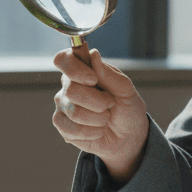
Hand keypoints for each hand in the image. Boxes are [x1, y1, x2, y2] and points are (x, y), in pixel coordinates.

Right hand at [51, 47, 149, 182]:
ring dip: (98, 118)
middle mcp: (68, 85)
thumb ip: (108, 73)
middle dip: (98, 101)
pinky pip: (70, 129)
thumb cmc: (127, 108)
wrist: (128, 137)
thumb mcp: (126, 90)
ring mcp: (63, 106)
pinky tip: (97, 130)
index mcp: (83, 70)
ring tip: (106, 118)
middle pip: (71, 90)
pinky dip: (91, 132)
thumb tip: (93, 54)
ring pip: (73, 111)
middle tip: (110, 104)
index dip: (75, 69)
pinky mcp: (62, 125)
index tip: (93, 80)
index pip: (63, 60)